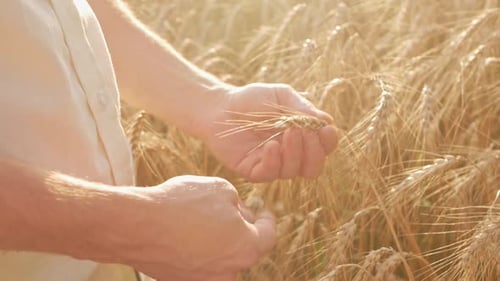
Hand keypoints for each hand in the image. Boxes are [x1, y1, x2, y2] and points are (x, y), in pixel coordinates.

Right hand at [124, 176, 274, 280]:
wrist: (138, 226)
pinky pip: (200, 264)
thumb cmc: (182, 204)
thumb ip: (239, 204)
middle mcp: (231, 271)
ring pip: (222, 257)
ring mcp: (207, 280)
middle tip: (227, 211)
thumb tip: (238, 214)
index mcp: (247, 247)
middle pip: (245, 248)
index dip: (267, 220)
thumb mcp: (221, 189)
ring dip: (219, 241)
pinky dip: (198, 250)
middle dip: (240, 229)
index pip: (269, 236)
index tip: (263, 212)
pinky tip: (185, 233)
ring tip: (200, 220)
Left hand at [202, 83, 337, 181]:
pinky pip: (270, 174)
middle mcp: (290, 155)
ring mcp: (272, 165)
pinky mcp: (253, 171)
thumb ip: (303, 109)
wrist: (220, 107)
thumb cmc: (252, 99)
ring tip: (286, 133)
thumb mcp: (282, 97)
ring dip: (294, 153)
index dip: (328, 142)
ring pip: (294, 172)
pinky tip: (270, 146)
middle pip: (313, 168)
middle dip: (314, 152)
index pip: (324, 148)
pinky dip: (274, 161)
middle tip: (302, 132)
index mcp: (301, 138)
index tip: (326, 129)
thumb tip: (327, 122)